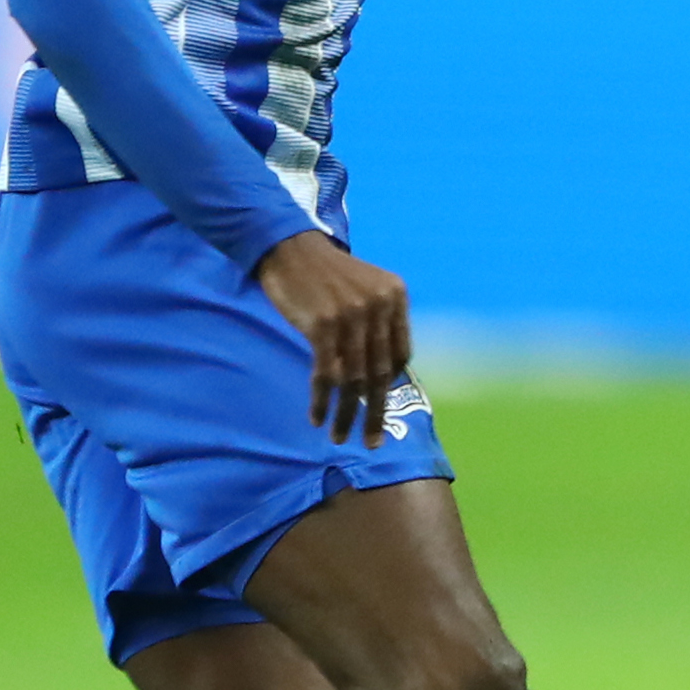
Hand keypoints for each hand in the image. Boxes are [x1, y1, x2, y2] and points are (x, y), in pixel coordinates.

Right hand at [252, 230, 413, 445]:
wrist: (288, 248)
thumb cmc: (325, 274)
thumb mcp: (365, 287)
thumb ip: (379, 322)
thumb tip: (385, 374)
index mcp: (395, 296)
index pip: (401, 354)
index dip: (390, 385)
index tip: (378, 407)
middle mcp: (379, 305)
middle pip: (381, 372)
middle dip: (375, 412)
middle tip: (372, 442)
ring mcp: (351, 316)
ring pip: (353, 379)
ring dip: (346, 414)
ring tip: (340, 436)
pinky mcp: (323, 325)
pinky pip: (326, 375)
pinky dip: (322, 401)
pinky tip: (317, 418)